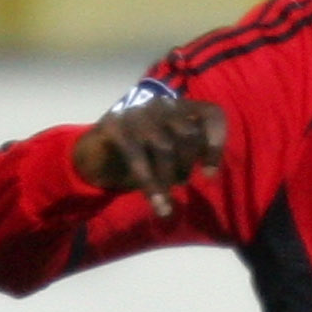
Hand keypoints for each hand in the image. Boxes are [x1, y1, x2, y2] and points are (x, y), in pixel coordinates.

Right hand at [73, 98, 226, 218]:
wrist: (95, 155)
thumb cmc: (141, 156)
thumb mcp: (171, 154)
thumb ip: (190, 153)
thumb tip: (209, 171)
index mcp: (178, 108)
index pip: (211, 114)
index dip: (216, 143)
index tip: (209, 174)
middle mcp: (159, 105)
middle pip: (188, 134)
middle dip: (187, 166)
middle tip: (178, 183)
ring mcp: (136, 114)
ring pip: (165, 147)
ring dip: (168, 179)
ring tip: (166, 200)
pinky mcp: (114, 127)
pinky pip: (138, 159)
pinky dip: (151, 187)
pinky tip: (159, 206)